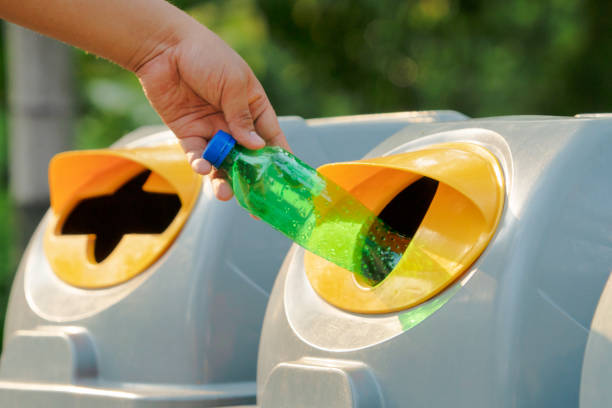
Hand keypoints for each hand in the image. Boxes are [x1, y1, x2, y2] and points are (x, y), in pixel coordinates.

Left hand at [135, 23, 288, 200]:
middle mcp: (234, 122)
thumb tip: (257, 147)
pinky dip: (200, 164)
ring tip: (225, 193)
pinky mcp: (188, 134)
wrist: (163, 48)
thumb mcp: (233, 84)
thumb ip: (243, 117)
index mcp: (253, 107)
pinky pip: (197, 155)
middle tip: (254, 205)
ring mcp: (211, 130)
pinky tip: (202, 168)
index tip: (286, 183)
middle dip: (251, 180)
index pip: (271, 138)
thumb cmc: (206, 56)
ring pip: (222, 163)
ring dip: (224, 180)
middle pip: (247, 158)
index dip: (278, 159)